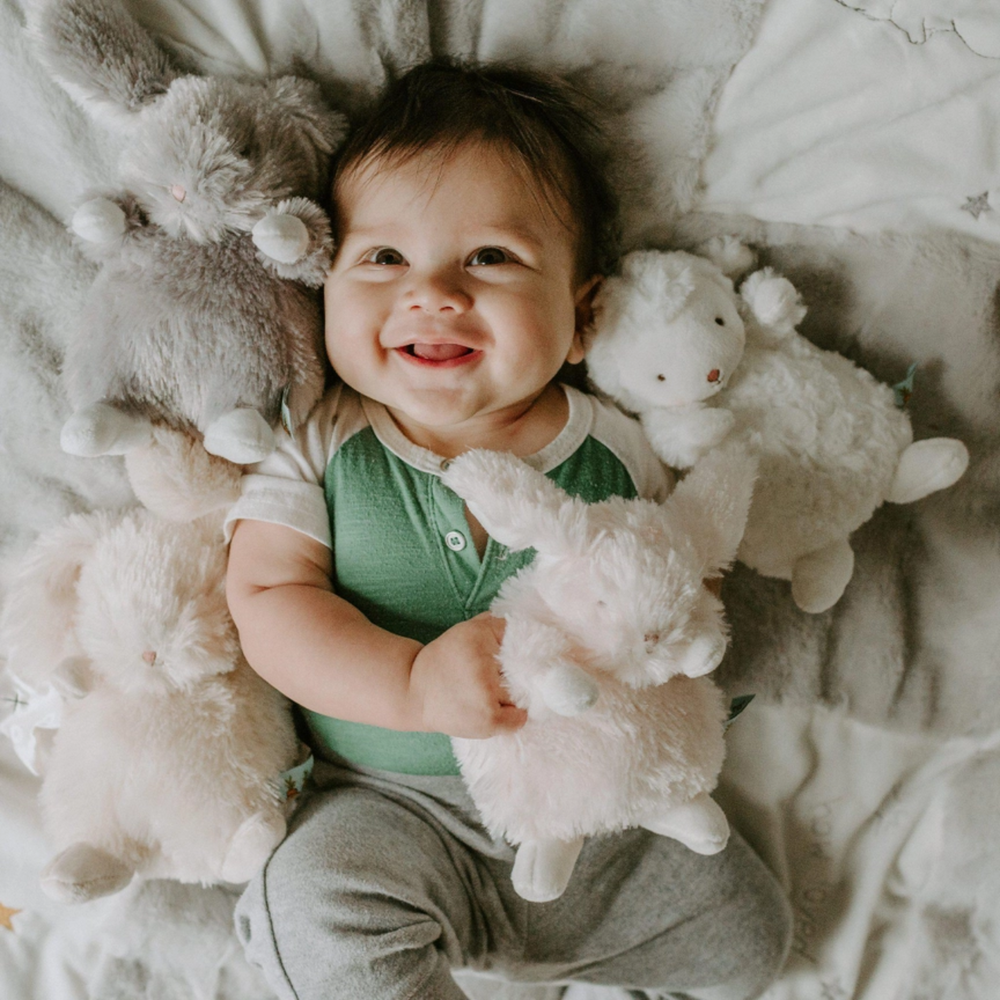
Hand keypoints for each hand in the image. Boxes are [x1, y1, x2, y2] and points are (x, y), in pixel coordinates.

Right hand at [407, 613, 526, 738]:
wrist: (413, 693)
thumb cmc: (444, 661)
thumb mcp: (466, 632)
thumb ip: (494, 624)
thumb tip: (527, 623)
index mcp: (477, 636)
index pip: (520, 638)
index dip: (524, 648)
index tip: (520, 656)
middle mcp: (483, 662)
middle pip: (525, 668)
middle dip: (520, 674)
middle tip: (502, 680)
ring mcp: (486, 693)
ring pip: (523, 693)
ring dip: (515, 697)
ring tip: (494, 696)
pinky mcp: (487, 718)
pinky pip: (519, 718)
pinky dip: (515, 717)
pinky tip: (499, 712)